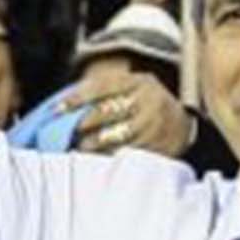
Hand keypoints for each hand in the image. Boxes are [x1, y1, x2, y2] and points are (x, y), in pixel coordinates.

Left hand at [60, 68, 190, 157]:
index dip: (78, 98)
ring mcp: (155, 124)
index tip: (57, 109)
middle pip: (107, 112)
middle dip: (82, 123)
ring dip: (91, 144)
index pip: (103, 86)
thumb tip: (60, 105)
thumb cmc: (143, 104)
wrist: (182, 123)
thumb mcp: (130, 88)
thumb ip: (101, 93)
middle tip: (66, 132)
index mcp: (138, 81)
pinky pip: (126, 153)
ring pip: (116, 136)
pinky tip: (96, 158)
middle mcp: (149, 100)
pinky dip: (107, 156)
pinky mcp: (159, 146)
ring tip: (80, 147)